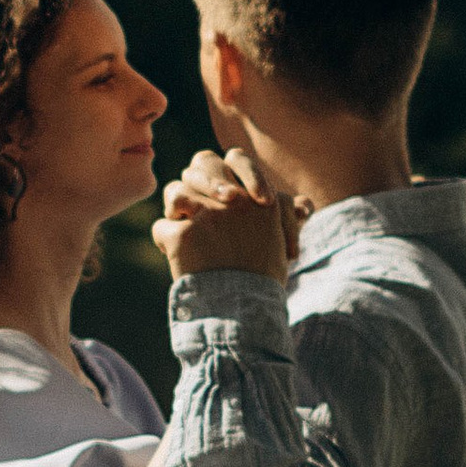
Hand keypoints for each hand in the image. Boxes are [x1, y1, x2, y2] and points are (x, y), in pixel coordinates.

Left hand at [157, 147, 291, 281]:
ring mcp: (204, 215)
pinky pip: (161, 226)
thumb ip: (288, 217)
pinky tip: (170, 252)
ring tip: (178, 222)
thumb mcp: (283, 242)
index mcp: (257, 197)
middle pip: (199, 166)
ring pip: (175, 191)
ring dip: (174, 206)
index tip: (224, 192)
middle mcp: (231, 200)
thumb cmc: (265, 277)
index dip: (226, 169)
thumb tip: (304, 205)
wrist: (245, 308)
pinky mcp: (181, 236)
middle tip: (194, 203)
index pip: (235, 158)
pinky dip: (163, 239)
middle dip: (195, 181)